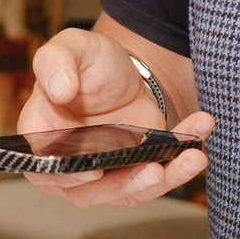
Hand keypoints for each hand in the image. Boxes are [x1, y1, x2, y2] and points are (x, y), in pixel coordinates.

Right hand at [16, 29, 213, 206]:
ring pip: (126, 191)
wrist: (125, 73)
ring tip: (191, 158)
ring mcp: (102, 173)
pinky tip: (198, 144)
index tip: (93, 169)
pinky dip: (180, 167)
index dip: (68, 172)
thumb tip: (58, 89)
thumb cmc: (88, 62)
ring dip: (161, 180)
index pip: (45, 164)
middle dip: (124, 184)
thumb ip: (56, 61)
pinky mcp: (133, 173)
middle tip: (154, 169)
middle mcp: (66, 163)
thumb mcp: (71, 47)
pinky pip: (155, 180)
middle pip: (88, 190)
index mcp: (41, 134)